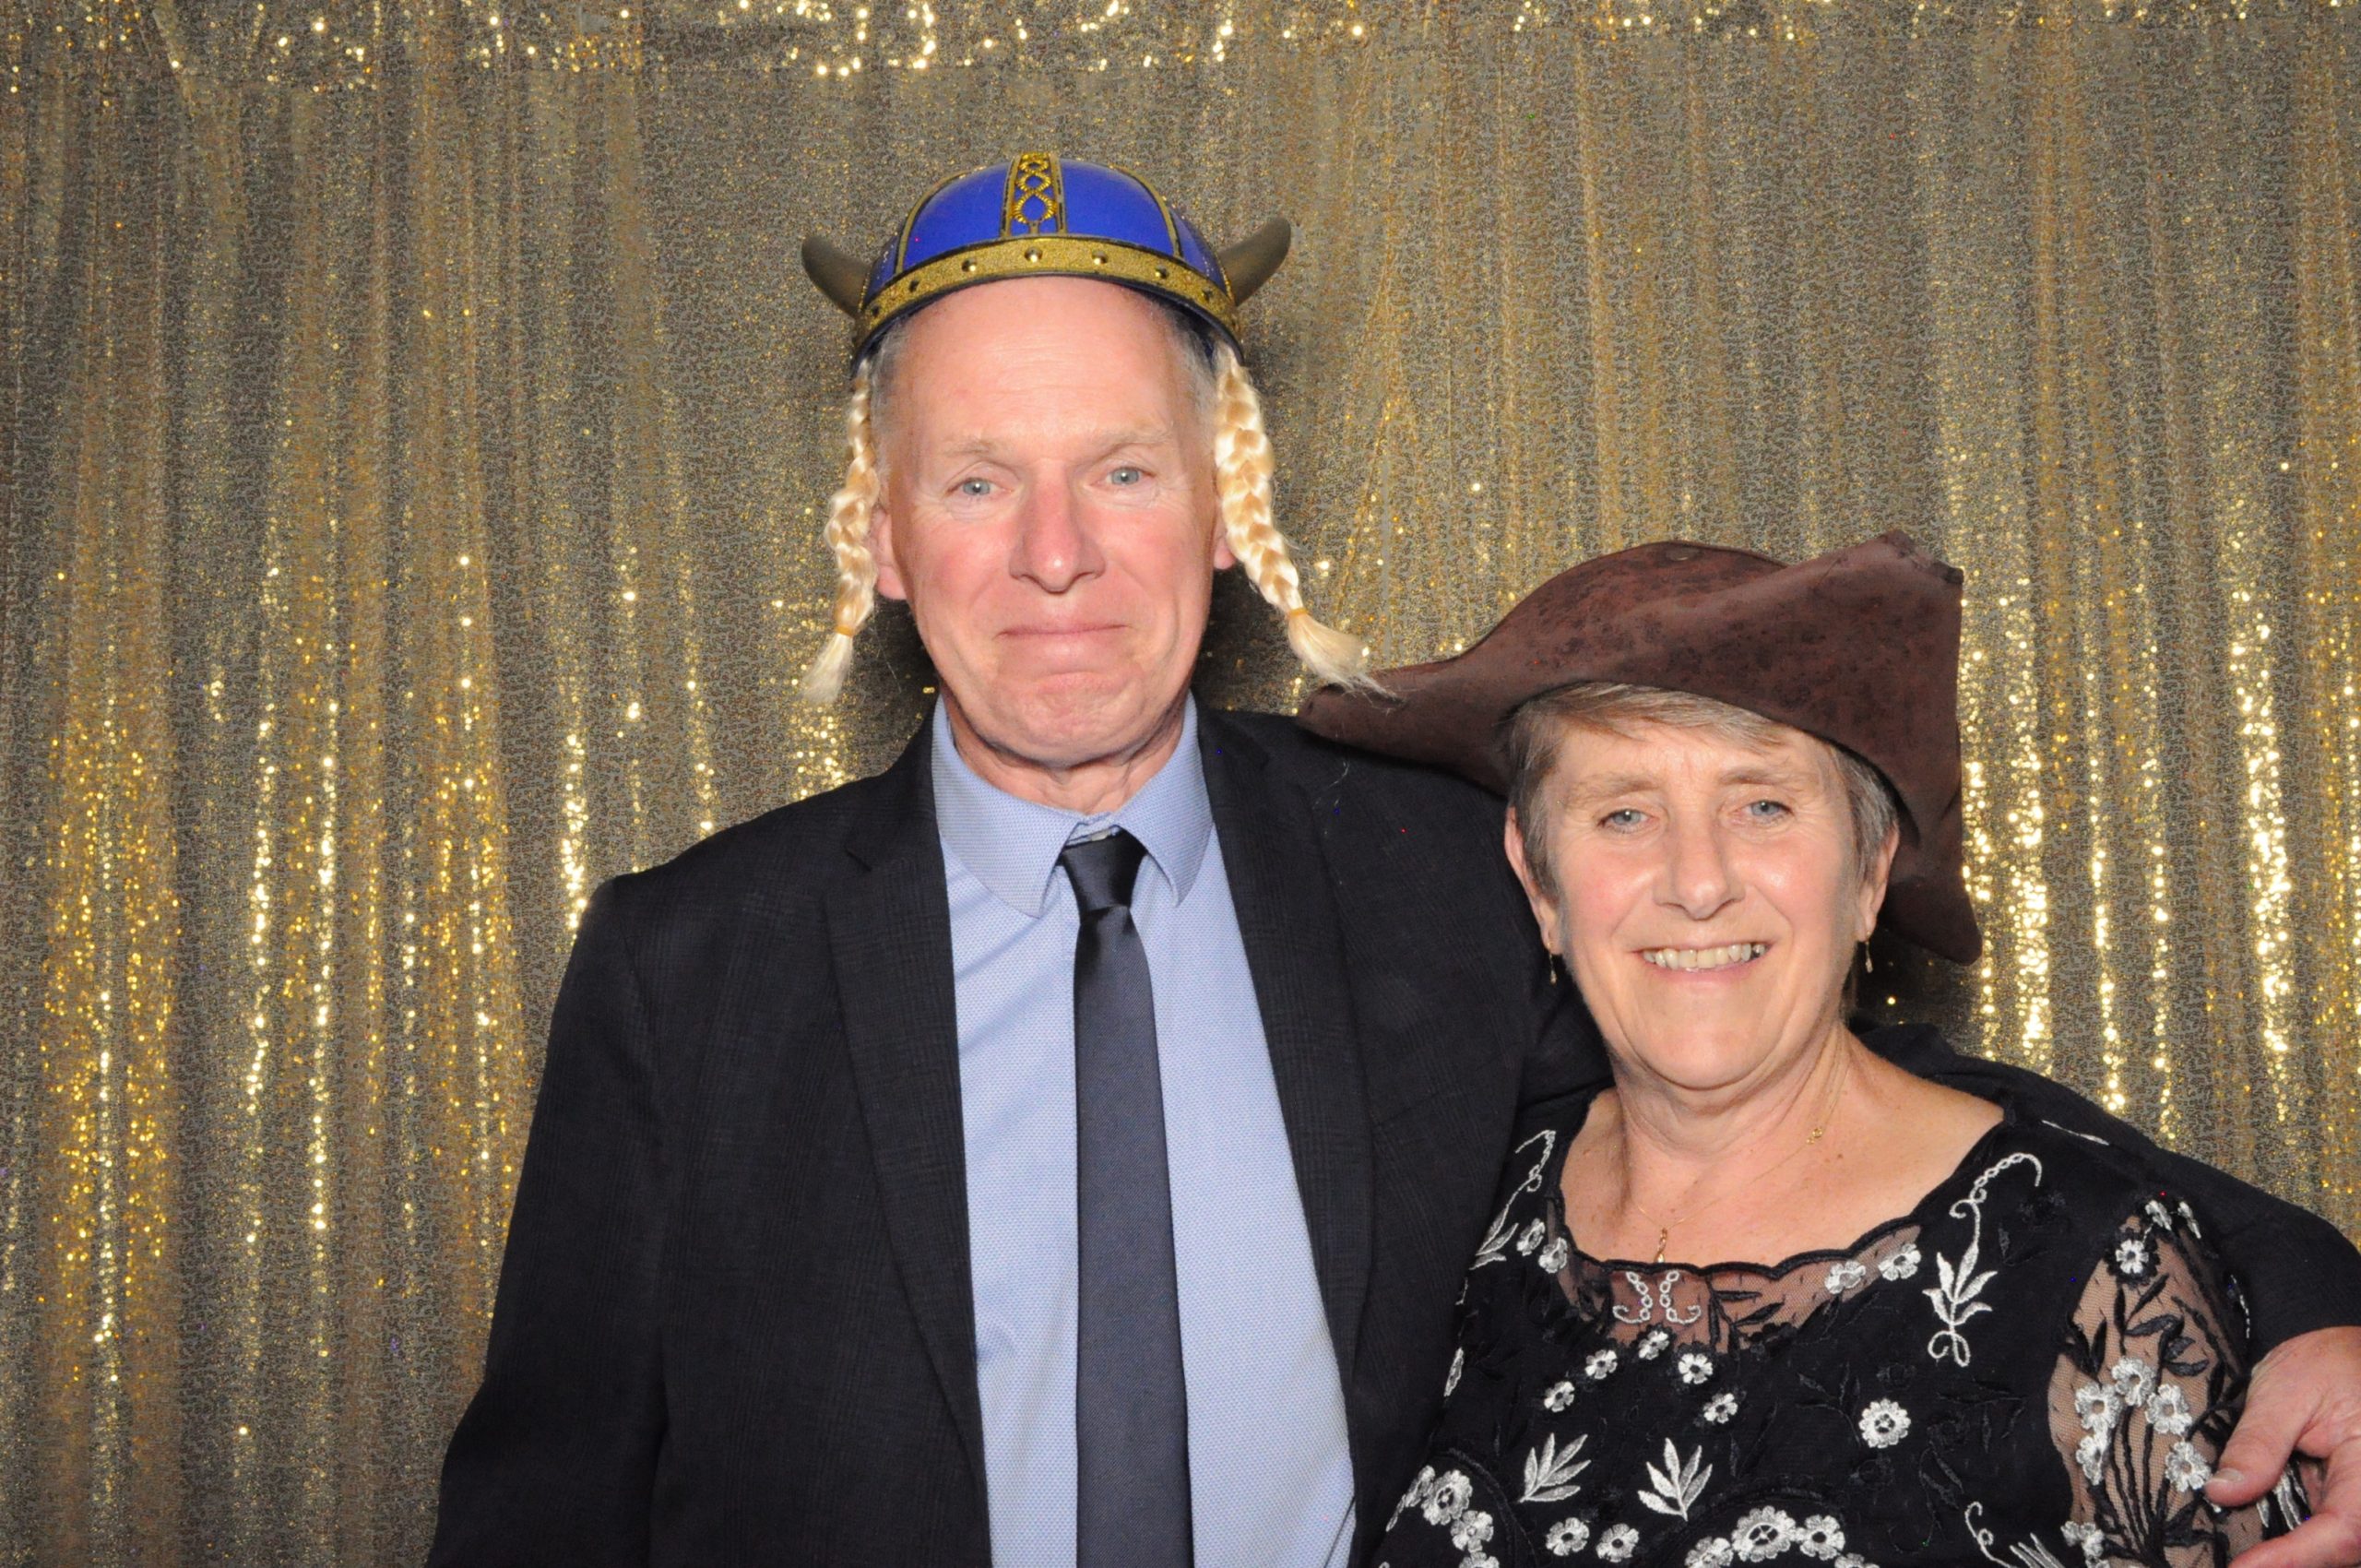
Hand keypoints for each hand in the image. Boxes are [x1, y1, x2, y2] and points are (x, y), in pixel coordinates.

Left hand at [2218, 1326, 2360, 1566]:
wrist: (2348, 1349)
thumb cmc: (2326, 1361)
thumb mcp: (2284, 1390)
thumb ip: (2257, 1443)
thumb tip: (2223, 1491)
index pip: (2344, 1530)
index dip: (2295, 1557)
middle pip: (2344, 1548)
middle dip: (2289, 1561)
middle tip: (2236, 1563)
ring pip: (2338, 1544)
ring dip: (2291, 1552)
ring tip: (2243, 1555)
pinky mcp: (2350, 1499)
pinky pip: (2331, 1530)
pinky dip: (2297, 1540)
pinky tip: (2257, 1545)